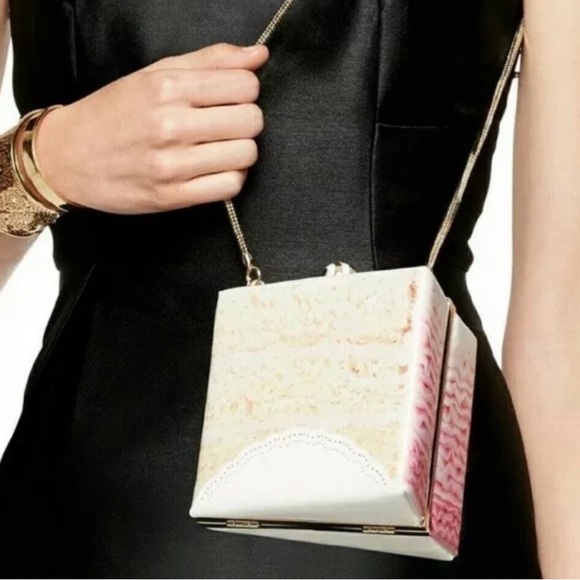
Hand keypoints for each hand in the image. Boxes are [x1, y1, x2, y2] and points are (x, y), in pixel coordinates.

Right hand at [34, 43, 268, 213]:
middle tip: (226, 124)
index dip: (246, 91)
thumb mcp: (155, 74)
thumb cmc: (113, 112)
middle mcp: (170, 125)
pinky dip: (231, 178)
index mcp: (167, 87)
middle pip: (251, 121)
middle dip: (246, 121)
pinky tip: (215, 170)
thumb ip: (210, 61)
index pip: (245, 85)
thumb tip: (259, 55)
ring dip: (241, 152)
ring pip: (245, 155)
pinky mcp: (172, 197)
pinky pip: (230, 187)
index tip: (231, 97)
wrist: (67, 157)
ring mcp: (172, 165)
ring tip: (220, 148)